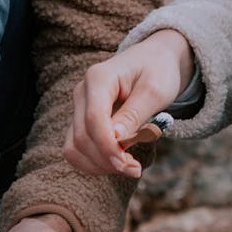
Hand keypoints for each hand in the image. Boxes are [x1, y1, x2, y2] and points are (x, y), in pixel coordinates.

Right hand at [63, 29, 194, 176]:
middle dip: (107, 160)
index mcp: (99, 78)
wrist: (152, 61)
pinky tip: (115, 163)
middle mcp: (82, 92)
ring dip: (98, 165)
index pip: (94, 119)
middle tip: (135, 169)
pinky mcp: (80, 121)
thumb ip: (134, 115)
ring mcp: (78, 107)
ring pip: (74, 147)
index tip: (129, 166)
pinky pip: (76, 149)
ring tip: (127, 167)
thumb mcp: (155, 91)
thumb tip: (115, 140)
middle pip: (82, 137)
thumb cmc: (157, 72)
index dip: (109, 147)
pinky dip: (93, 163)